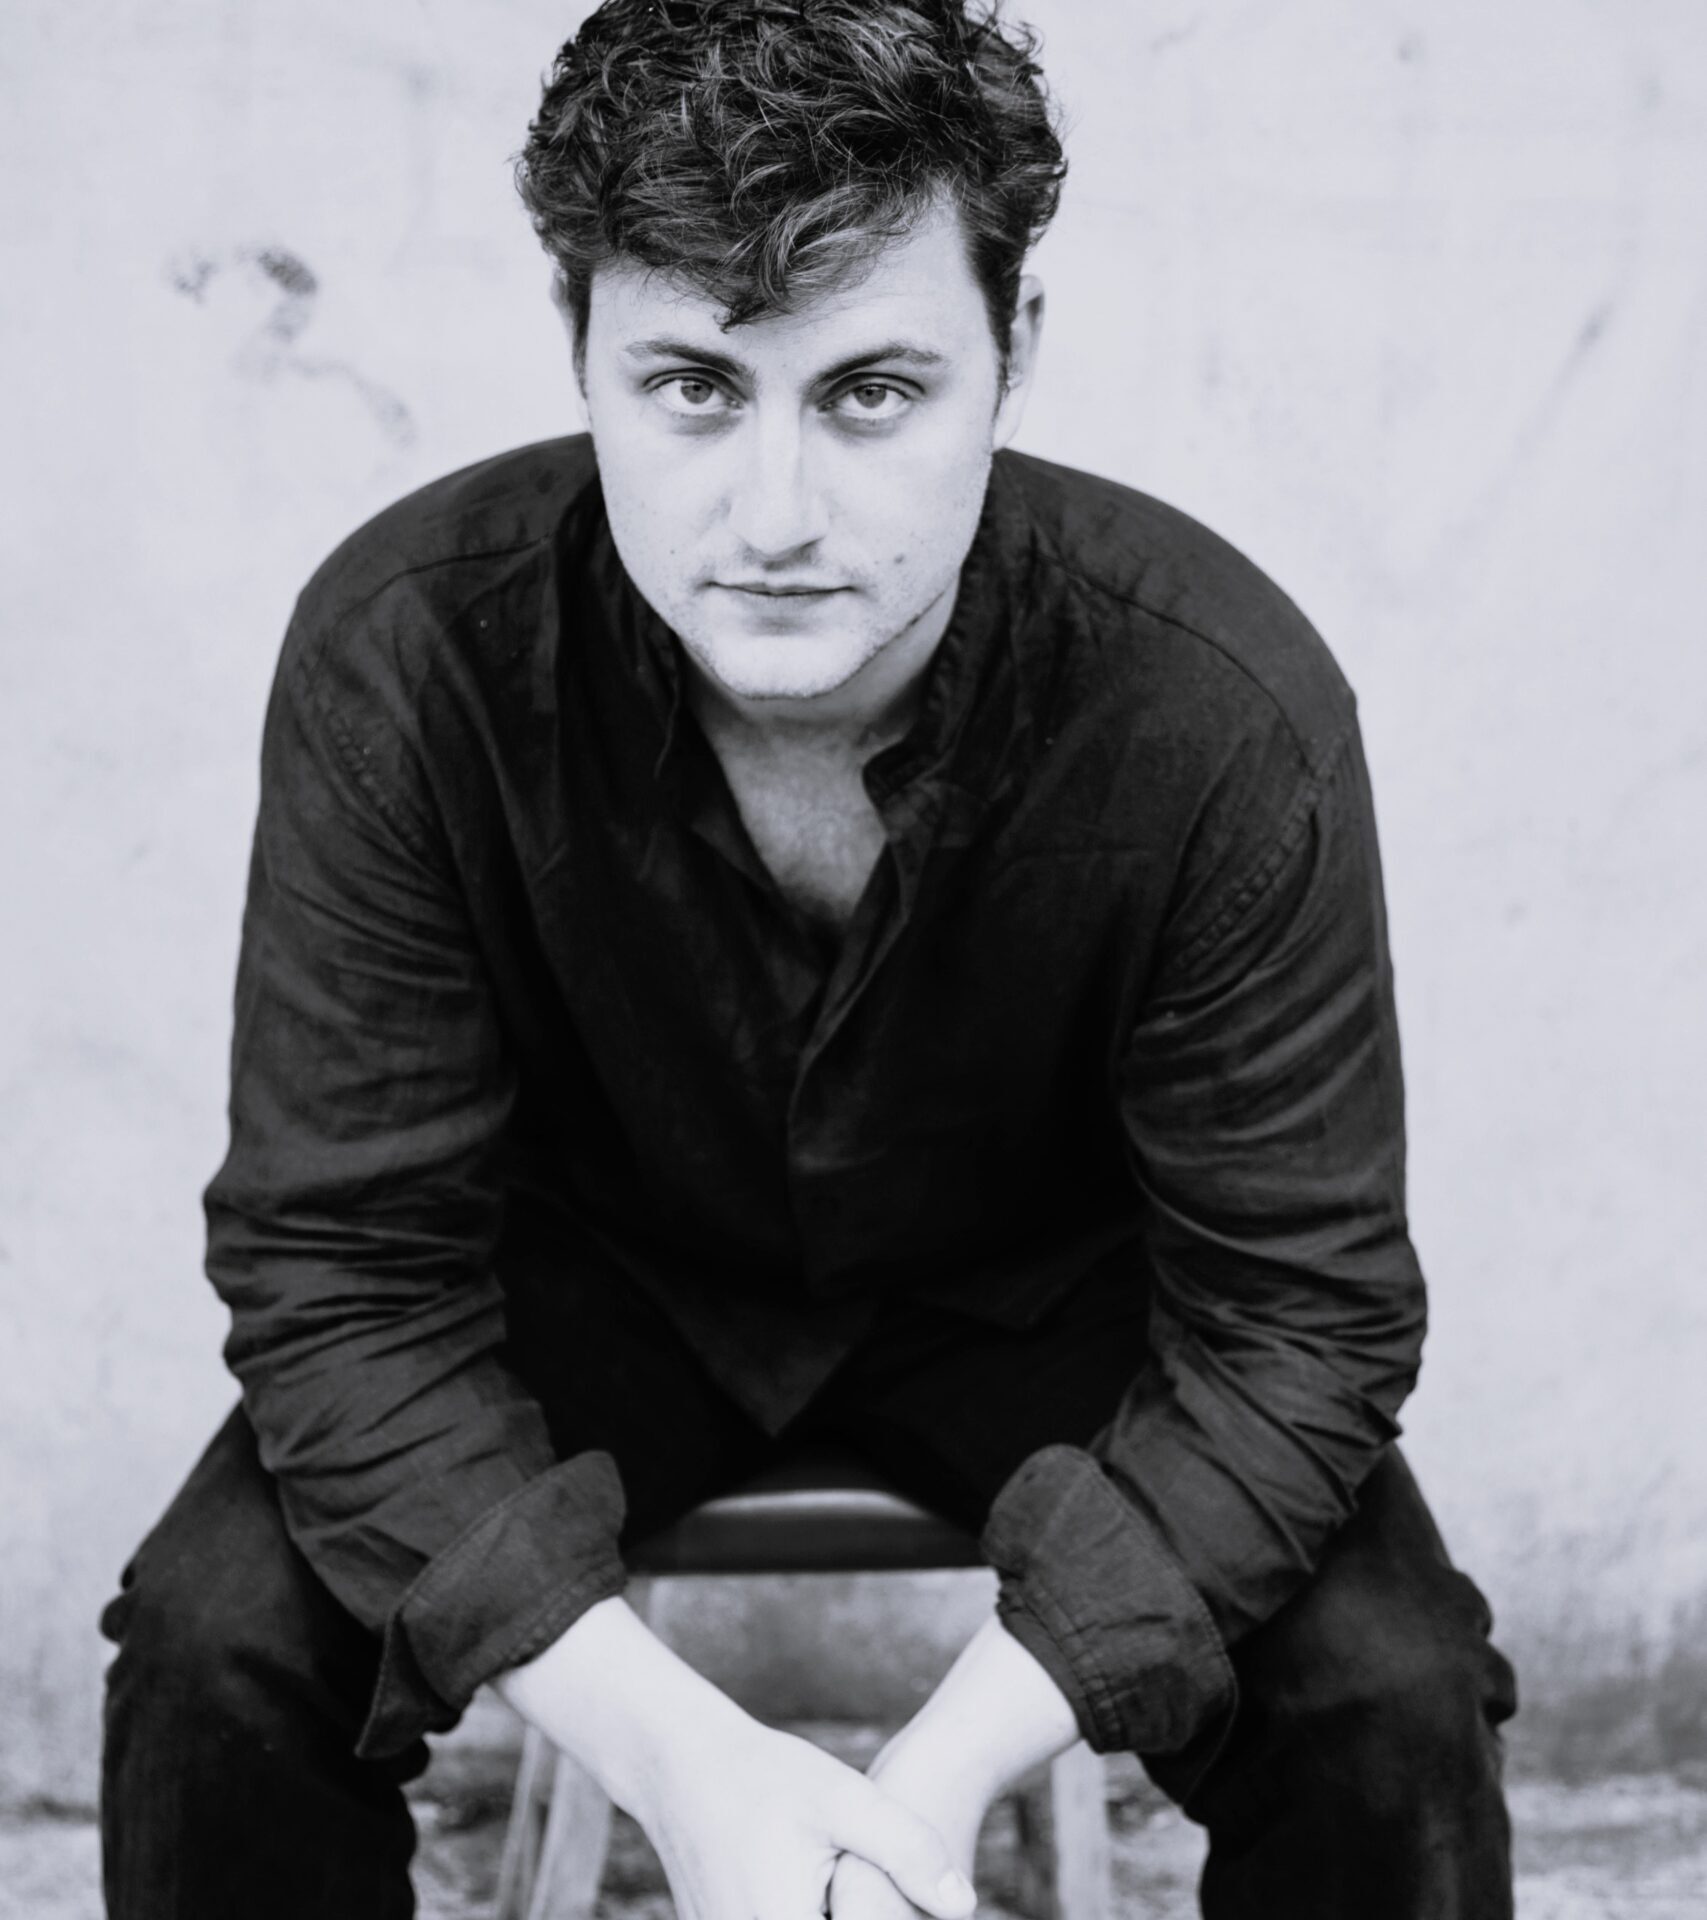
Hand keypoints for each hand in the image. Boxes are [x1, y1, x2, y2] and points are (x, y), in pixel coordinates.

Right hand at [637, 1715, 976, 1919]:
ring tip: (839, 1863)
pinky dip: (814, 1909)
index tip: (894, 1885)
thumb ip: (907, 1848)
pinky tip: (820, 1877)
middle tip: (854, 1857)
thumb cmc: (762, 1775)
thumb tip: (964, 1904)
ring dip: (843, 1911)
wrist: (678, 1763)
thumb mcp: (843, 1798)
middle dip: (864, 1911)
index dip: (890, 1919)